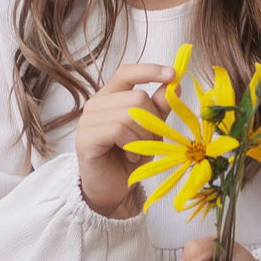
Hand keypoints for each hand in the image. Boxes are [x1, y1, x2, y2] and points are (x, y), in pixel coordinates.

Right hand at [75, 62, 169, 217]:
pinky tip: (130, 156)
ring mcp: (87, 120)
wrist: (112, 190)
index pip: (126, 73)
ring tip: (137, 151)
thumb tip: (175, 84)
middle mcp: (95, 104)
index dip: (149, 71)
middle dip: (152, 122)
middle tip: (148, 141)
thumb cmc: (129, 158)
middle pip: (137, 97)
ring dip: (143, 137)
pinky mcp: (85, 138)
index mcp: (110, 97)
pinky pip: (118, 130)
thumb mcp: (151, 130)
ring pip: (130, 114)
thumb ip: (159, 107)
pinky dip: (131, 144)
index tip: (173, 74)